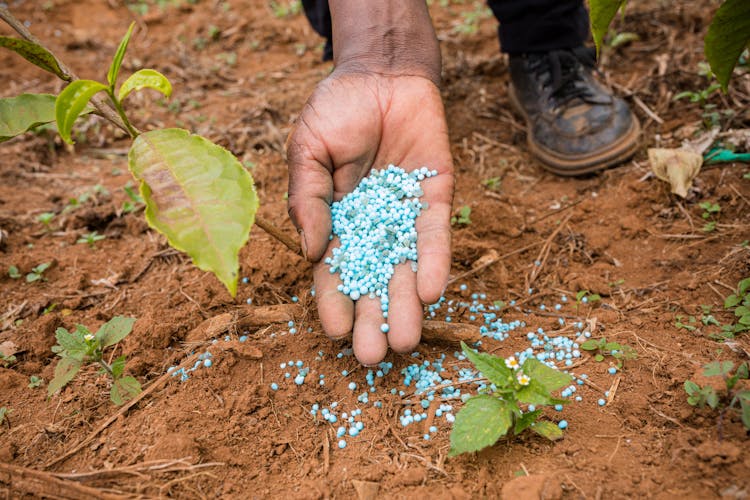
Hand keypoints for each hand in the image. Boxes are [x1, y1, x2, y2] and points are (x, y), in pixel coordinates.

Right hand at [286, 69, 453, 364]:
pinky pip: (435, 234)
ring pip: (406, 267)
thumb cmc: (336, 111)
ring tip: (406, 341)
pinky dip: (433, 261)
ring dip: (406, 303)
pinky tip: (430, 290)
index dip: (334, 301)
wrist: (380, 74)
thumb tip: (310, 252)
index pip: (335, 270)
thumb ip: (307, 198)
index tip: (335, 333)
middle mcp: (373, 227)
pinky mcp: (435, 198)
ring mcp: (404, 215)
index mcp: (337, 222)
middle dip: (373, 317)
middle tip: (375, 357)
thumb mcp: (307, 152)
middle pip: (374, 280)